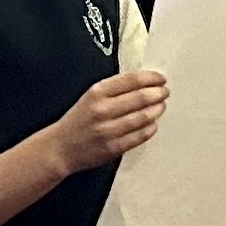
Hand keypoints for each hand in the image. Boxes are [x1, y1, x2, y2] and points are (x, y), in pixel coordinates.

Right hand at [44, 70, 168, 173]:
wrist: (61, 147)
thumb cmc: (79, 119)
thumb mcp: (90, 96)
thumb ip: (113, 89)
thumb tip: (143, 83)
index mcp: (97, 92)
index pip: (131, 80)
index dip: (151, 78)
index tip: (161, 79)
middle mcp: (102, 109)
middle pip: (140, 98)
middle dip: (158, 93)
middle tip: (165, 92)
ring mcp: (108, 130)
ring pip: (143, 117)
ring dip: (157, 110)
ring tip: (161, 106)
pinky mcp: (113, 147)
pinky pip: (139, 136)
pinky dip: (150, 128)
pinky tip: (153, 124)